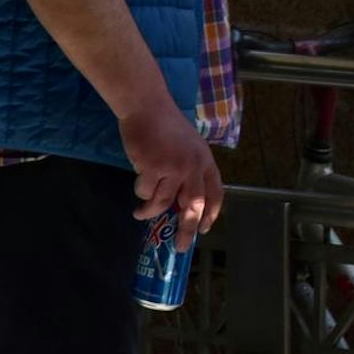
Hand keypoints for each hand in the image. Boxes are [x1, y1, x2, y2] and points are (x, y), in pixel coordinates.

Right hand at [118, 99, 223, 249]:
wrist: (148, 108)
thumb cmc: (167, 127)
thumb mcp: (189, 147)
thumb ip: (190, 171)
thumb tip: (183, 203)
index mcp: (206, 161)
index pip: (215, 193)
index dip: (212, 214)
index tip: (205, 229)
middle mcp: (194, 166)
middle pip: (194, 206)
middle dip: (187, 229)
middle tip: (181, 246)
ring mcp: (174, 167)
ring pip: (163, 202)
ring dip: (150, 212)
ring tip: (141, 213)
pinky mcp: (153, 167)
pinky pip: (145, 192)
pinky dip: (140, 193)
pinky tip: (138, 184)